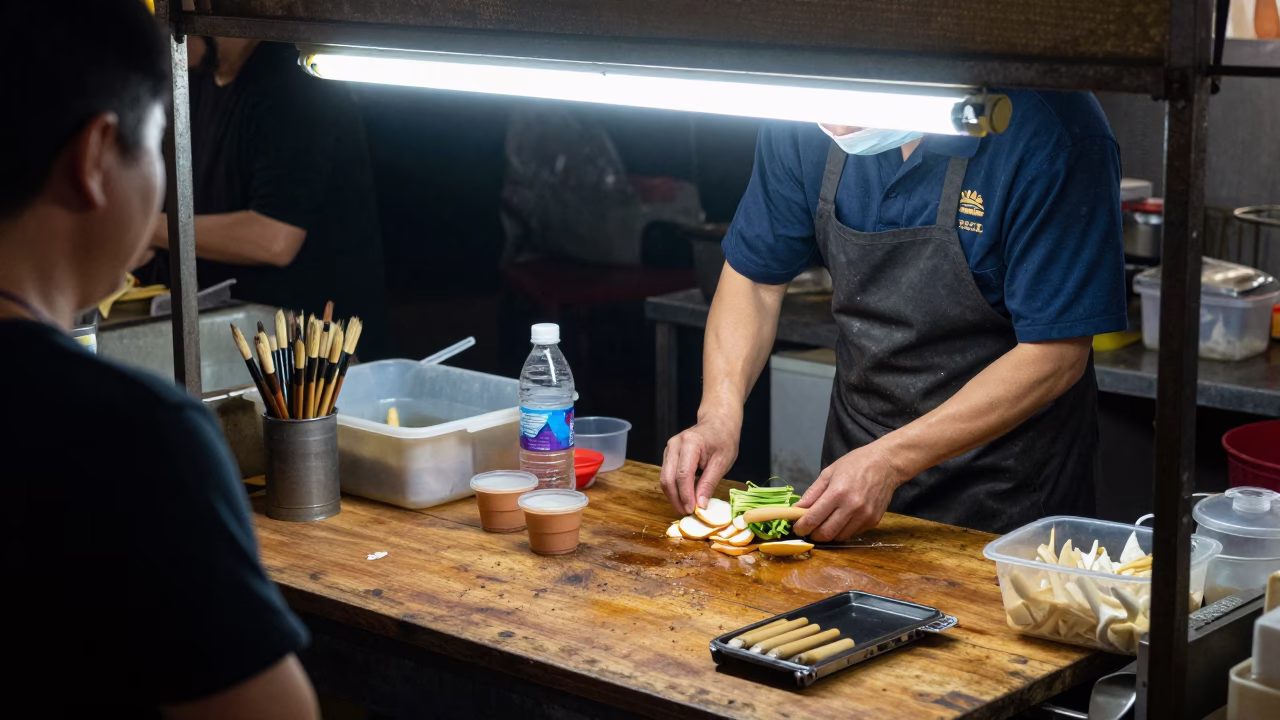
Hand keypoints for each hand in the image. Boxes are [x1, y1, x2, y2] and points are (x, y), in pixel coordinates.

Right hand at [659, 414, 739, 514]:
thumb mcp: (722, 462)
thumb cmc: (723, 439)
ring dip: (673, 496)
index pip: (683, 475)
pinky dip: (674, 488)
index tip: (692, 510)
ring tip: (685, 508)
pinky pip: (667, 475)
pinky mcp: (668, 454)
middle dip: (676, 499)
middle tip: (687, 513)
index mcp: (690, 443)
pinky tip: (683, 497)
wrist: (717, 422)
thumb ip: (709, 483)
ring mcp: (669, 449)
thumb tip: (700, 505)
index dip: (686, 495)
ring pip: (664, 478)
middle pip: (668, 478)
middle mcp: (674, 445)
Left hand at [791, 442, 910, 541]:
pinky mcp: (873, 521)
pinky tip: (842, 518)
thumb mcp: (829, 473)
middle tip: (809, 529)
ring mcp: (864, 516)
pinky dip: (843, 530)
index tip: (797, 528)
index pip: (813, 518)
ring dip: (829, 534)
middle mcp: (852, 507)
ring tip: (825, 523)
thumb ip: (812, 493)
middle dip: (813, 535)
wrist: (886, 463)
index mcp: (837, 492)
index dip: (802, 527)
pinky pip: (853, 533)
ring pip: (840, 537)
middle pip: (826, 534)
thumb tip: (797, 509)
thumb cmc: (856, 463)